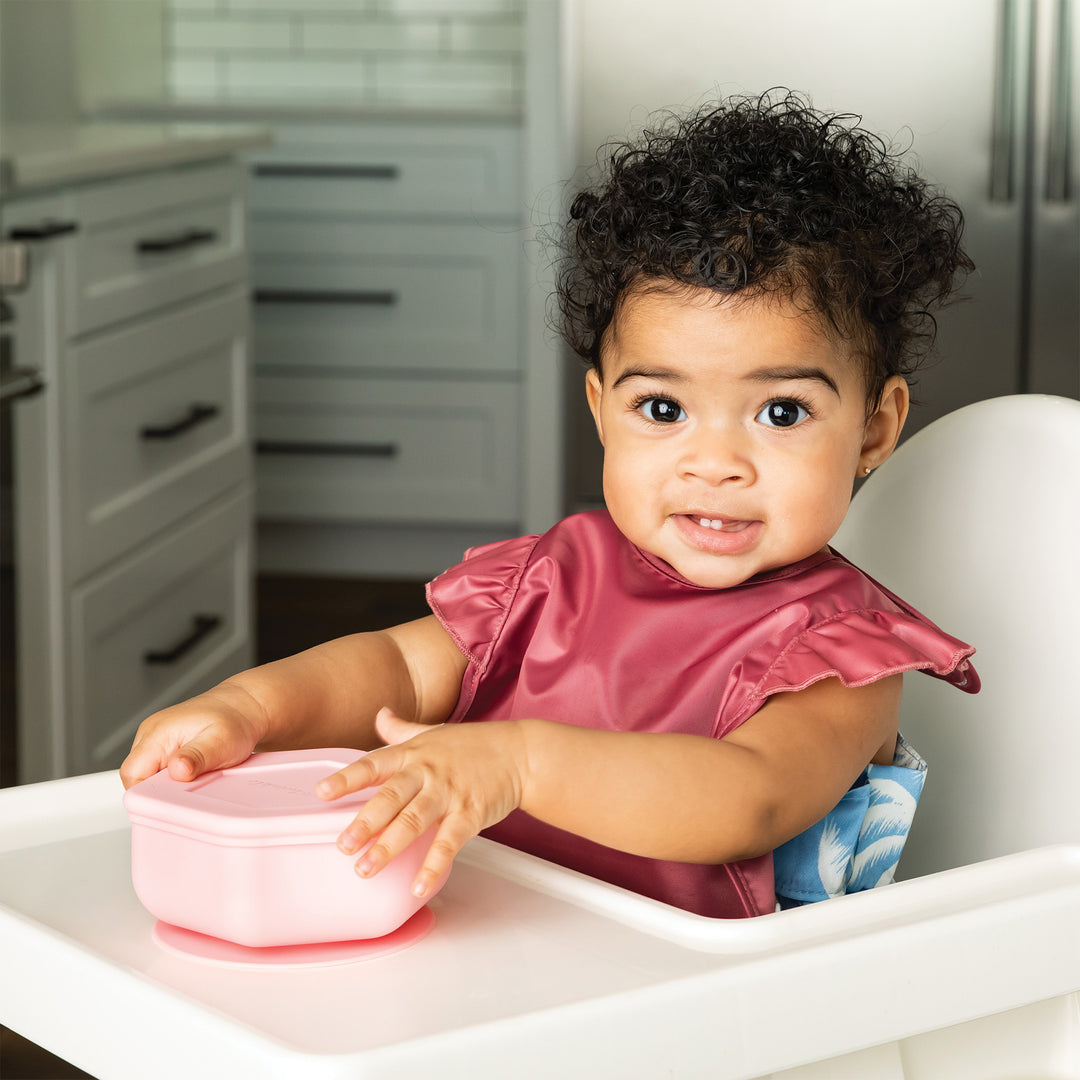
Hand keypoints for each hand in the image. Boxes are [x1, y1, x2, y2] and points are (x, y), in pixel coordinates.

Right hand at [119, 682, 268, 788]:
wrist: (244, 706)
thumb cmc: (234, 720)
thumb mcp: (220, 741)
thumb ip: (196, 757)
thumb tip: (176, 771)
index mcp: (157, 732)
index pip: (131, 774)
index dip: (146, 794)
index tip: (169, 803)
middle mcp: (151, 735)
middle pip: (136, 778)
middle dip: (159, 791)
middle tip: (188, 791)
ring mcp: (156, 741)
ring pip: (148, 777)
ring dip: (168, 786)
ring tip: (196, 778)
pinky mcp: (165, 748)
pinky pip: (160, 772)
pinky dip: (175, 780)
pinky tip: (194, 775)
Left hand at [316, 708, 527, 898]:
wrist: (522, 754)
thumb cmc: (475, 745)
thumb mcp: (433, 732)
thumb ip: (402, 729)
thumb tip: (379, 715)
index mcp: (414, 754)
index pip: (374, 764)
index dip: (347, 778)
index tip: (322, 792)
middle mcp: (428, 773)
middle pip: (391, 797)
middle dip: (365, 821)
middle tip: (343, 845)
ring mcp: (449, 794)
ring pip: (415, 821)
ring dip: (389, 847)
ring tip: (365, 870)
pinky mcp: (471, 814)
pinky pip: (449, 843)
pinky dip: (433, 866)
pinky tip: (418, 887)